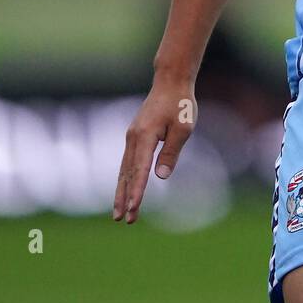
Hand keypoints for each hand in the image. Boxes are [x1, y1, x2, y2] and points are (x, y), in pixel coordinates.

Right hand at [113, 77, 196, 222]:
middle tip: (123, 219)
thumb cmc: (180, 104)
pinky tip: (123, 190)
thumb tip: (160, 176)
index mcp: (144, 136)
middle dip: (124, 198)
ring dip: (121, 191)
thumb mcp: (183, 129)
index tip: (133, 209)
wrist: (171, 82)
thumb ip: (171, 152)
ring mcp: (131, 136)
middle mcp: (133, 137)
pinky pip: (127, 161)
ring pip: (123, 169)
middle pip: (126, 173)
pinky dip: (124, 178)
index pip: (140, 170)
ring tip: (119, 212)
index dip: (137, 191)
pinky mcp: (134, 135)